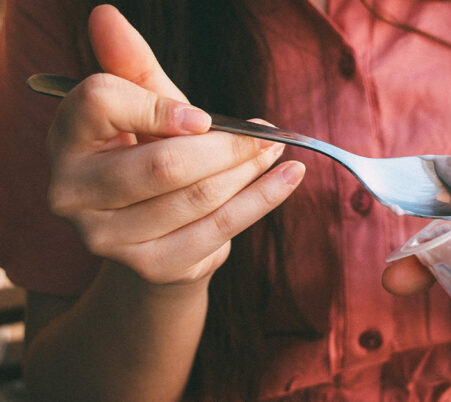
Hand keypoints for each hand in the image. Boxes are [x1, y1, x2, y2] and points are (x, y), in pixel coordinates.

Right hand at [46, 5, 304, 284]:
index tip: (204, 116)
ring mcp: (109, 238)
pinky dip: (264, 198)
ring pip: (199, 197)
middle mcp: (73, 194)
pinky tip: (290, 177)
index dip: (160, 105)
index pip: (102, 102)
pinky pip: (221, 228)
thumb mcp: (143, 109)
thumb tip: (106, 14)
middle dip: (228, 146)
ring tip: (276, 149)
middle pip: (164, 162)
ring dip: (249, 169)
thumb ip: (132, 66)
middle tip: (266, 134)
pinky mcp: (153, 266)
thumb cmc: (149, 157)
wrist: (153, 235)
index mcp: (65, 140)